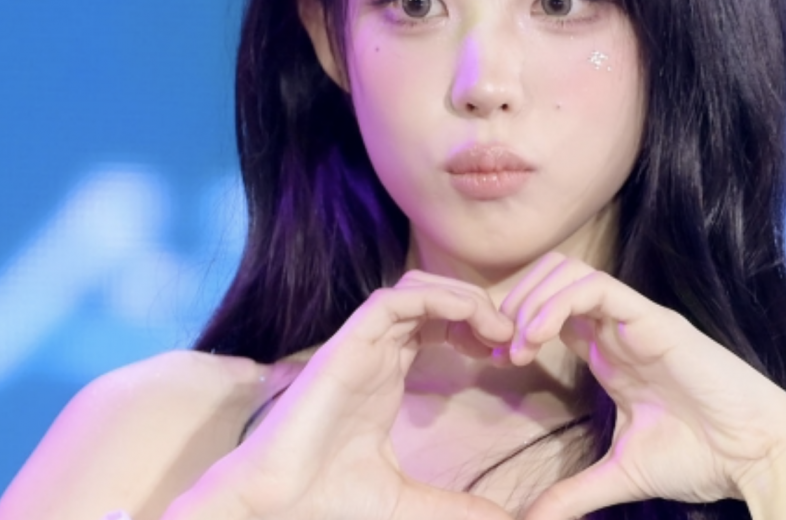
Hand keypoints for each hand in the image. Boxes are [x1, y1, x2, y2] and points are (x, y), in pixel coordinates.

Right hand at [171, 272, 516, 519]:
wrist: (276, 506)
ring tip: (496, 329)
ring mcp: (361, 344)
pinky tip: (469, 320)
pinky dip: (436, 299)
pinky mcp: (348, 344)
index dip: (474, 328)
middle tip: (509, 337)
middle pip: (432, 299)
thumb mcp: (409, 502)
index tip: (505, 355)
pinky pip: (395, 300)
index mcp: (386, 374)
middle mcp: (375, 352)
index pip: (434, 325)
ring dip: (461, 297)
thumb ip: (457, 507)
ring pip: (417, 288)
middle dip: (475, 307)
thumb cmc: (328, 501)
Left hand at [500, 253, 785, 519]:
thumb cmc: (703, 457)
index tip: (492, 360)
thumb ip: (576, 492)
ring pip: (568, 271)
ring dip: (532, 299)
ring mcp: (633, 318)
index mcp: (608, 351)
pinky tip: (537, 337)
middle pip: (551, 276)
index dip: (514, 325)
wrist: (757, 456)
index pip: (549, 309)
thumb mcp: (623, 473)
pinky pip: (596, 287)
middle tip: (499, 346)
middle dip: (515, 301)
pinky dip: (557, 303)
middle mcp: (616, 326)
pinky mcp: (652, 319)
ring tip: (517, 345)